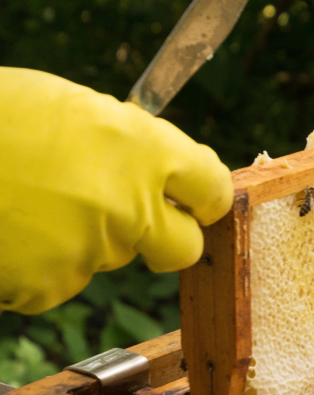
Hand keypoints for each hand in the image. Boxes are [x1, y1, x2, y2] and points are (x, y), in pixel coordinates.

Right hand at [0, 68, 232, 314]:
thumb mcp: (68, 108)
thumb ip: (122, 143)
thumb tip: (149, 163)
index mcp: (141, 148)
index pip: (213, 188)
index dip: (204, 197)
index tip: (195, 200)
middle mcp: (129, 204)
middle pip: (183, 247)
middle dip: (165, 239)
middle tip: (128, 221)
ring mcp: (91, 250)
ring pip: (109, 259)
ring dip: (81, 242)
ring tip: (27, 205)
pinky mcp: (50, 286)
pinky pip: (58, 282)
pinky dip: (36, 267)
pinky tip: (7, 232)